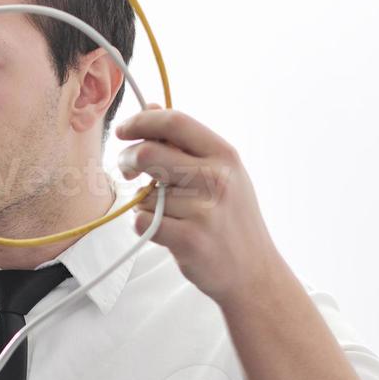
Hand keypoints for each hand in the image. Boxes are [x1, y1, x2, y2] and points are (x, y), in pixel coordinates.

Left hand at [114, 103, 282, 305]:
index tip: (124, 131)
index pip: (175, 121)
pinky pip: (141, 220)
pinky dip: (143, 224)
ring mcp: (204, 209)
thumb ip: (185, 142)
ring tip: (170, 214)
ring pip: (142, 193)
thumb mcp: (221, 172)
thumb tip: (151, 107)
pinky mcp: (190, 239)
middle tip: (127, 171)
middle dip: (127, 160)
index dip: (141, 121)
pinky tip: (166, 230)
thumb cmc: (231, 218)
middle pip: (148, 153)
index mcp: (225, 155)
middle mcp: (217, 178)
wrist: (254, 272)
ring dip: (143, 203)